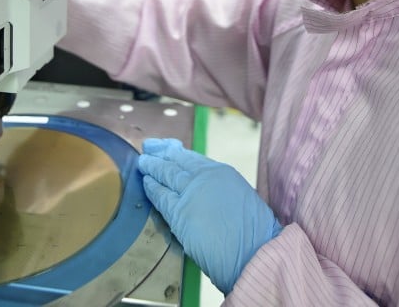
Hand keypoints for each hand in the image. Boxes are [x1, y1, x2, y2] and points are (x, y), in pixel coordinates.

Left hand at [137, 138, 281, 294]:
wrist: (254, 252)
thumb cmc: (255, 233)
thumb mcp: (241, 199)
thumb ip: (221, 190)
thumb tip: (207, 191)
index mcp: (223, 173)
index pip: (193, 159)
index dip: (177, 152)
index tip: (168, 147)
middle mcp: (205, 177)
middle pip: (176, 162)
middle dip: (160, 153)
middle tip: (149, 147)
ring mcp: (191, 193)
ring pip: (166, 175)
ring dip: (152, 167)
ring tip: (143, 162)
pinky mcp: (179, 213)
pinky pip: (161, 196)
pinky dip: (152, 188)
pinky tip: (146, 183)